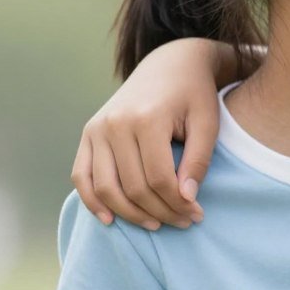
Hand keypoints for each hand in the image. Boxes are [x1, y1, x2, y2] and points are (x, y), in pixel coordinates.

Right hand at [71, 38, 226, 228]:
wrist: (170, 64)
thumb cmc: (194, 95)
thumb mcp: (208, 123)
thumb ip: (198, 160)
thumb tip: (186, 199)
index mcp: (147, 119)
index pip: (159, 178)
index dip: (178, 203)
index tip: (196, 215)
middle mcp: (115, 124)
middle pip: (133, 187)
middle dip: (160, 212)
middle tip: (183, 222)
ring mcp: (97, 128)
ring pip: (105, 187)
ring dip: (129, 213)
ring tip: (155, 224)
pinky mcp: (88, 133)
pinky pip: (81, 175)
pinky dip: (92, 200)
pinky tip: (109, 218)